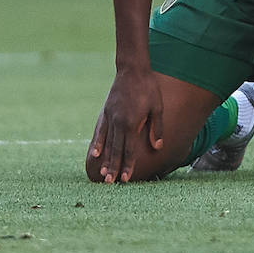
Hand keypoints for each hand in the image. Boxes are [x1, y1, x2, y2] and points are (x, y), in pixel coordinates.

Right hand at [88, 67, 163, 182]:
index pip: (130, 150)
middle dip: (114, 168)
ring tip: (103, 175)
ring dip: (106, 160)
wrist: (132, 69)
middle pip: (116, 150)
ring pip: (107, 144)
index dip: (128, 165)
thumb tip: (158, 147)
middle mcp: (119, 123)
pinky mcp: (105, 112)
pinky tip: (95, 155)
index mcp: (132, 123)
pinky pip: (100, 131)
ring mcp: (110, 118)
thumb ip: (156, 128)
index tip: (126, 179)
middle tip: (111, 184)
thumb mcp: (157, 107)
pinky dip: (98, 144)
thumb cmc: (148, 87)